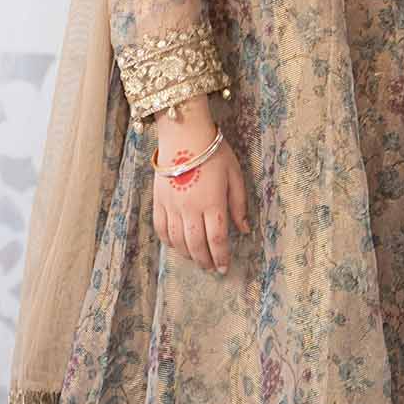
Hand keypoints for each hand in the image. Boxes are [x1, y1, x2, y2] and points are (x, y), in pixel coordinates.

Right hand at [153, 135, 249, 274]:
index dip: (221, 256)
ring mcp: (172, 206)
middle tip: (211, 268)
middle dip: (205, 260)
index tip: (224, 267)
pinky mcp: (158, 200)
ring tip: (196, 260)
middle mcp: (190, 208)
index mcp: (212, 203)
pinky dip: (168, 241)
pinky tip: (175, 245)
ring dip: (187, 254)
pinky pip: (160, 228)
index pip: (217, 238)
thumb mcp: (235, 175)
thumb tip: (245, 229)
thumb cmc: (214, 152)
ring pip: (177, 240)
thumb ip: (239, 204)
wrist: (184, 134)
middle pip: (196, 244)